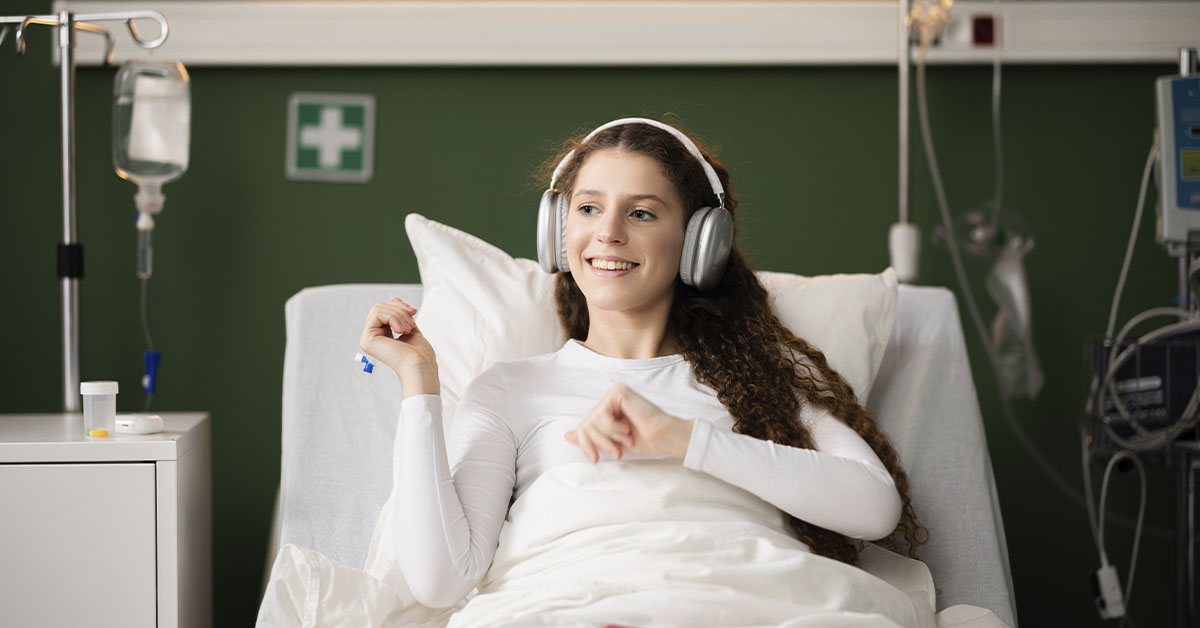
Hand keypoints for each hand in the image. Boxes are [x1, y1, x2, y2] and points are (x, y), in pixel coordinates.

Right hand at [358, 298, 438, 395]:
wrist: (421, 366)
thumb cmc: (420, 354)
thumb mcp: (410, 328)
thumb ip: (401, 316)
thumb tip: (394, 299)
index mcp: (380, 336)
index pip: (384, 310)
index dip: (399, 307)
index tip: (414, 312)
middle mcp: (371, 338)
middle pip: (380, 307)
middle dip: (400, 310)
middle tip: (412, 324)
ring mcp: (367, 339)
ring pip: (378, 308)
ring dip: (399, 315)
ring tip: (409, 329)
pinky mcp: (367, 339)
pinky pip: (377, 313)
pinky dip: (394, 318)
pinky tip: (401, 331)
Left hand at [564, 383, 693, 462]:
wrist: (662, 438)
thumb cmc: (643, 441)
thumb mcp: (611, 444)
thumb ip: (591, 438)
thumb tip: (567, 435)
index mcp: (606, 411)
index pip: (583, 427)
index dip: (585, 445)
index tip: (594, 459)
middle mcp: (607, 400)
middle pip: (585, 425)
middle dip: (600, 443)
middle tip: (617, 453)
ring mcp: (612, 395)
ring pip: (593, 421)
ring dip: (609, 437)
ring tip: (626, 439)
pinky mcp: (618, 392)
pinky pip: (602, 414)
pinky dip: (613, 427)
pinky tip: (627, 428)